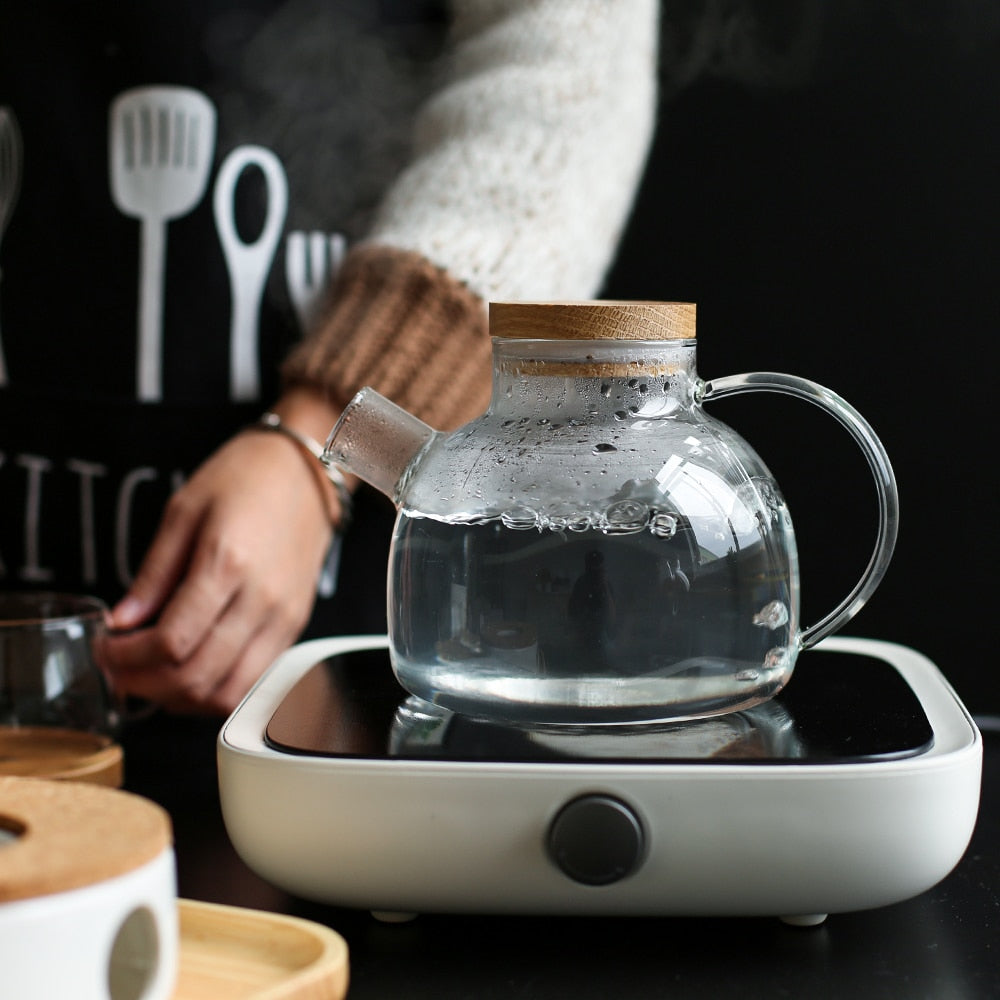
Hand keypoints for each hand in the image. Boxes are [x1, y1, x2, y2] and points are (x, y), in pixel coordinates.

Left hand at [98, 425, 337, 714]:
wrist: (306, 474)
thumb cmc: (246, 480)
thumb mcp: (183, 510)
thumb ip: (153, 572)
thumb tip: (122, 622)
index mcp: (228, 563)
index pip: (171, 642)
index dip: (127, 658)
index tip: (106, 649)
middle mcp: (262, 599)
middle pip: (198, 676)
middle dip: (147, 684)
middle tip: (120, 669)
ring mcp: (284, 618)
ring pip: (229, 693)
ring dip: (183, 697)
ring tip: (154, 675)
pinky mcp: (295, 626)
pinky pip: (255, 682)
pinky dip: (217, 690)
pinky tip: (193, 670)